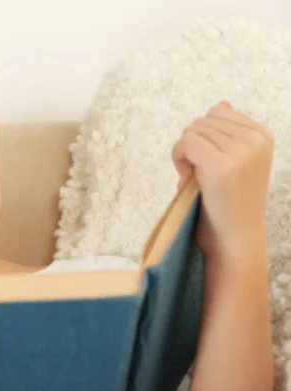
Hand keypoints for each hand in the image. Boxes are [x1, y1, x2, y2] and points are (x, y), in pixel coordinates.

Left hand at [171, 100, 273, 263]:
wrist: (233, 238)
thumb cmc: (227, 201)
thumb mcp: (233, 160)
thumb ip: (228, 132)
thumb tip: (222, 103)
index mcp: (262, 134)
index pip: (217, 112)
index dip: (205, 136)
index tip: (208, 162)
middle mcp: (255, 139)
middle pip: (201, 121)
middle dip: (192, 145)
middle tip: (199, 174)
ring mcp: (241, 151)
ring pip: (191, 130)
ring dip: (185, 154)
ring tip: (196, 179)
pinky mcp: (221, 165)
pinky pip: (185, 142)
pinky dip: (179, 158)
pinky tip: (187, 179)